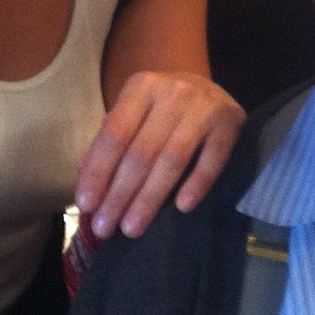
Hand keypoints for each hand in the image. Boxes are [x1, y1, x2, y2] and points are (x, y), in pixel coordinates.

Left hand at [75, 72, 243, 239]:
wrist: (210, 88)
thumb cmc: (162, 107)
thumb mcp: (133, 112)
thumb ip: (109, 141)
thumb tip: (85, 179)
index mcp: (141, 87)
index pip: (115, 134)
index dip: (99, 171)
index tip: (86, 205)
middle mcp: (173, 92)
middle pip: (141, 152)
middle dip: (120, 194)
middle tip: (105, 227)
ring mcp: (203, 107)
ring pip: (172, 160)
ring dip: (149, 198)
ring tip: (132, 228)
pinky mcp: (229, 122)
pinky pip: (212, 160)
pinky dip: (196, 184)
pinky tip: (182, 208)